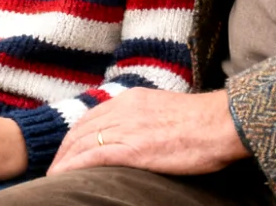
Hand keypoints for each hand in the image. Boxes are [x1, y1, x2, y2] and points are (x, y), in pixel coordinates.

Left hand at [50, 90, 247, 176]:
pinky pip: (92, 158)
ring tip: (53, 177)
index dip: (75, 134)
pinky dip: (72, 167)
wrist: (222, 124)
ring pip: (81, 143)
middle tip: (54, 166)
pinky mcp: (133, 149)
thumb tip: (139, 132)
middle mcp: (124, 109)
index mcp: (132, 98)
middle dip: (64, 149)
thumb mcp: (166, 110)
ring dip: (63, 161)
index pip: (92, 115)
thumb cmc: (203, 122)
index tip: (68, 149)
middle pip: (81, 129)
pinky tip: (62, 177)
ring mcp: (127, 128)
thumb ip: (146, 117)